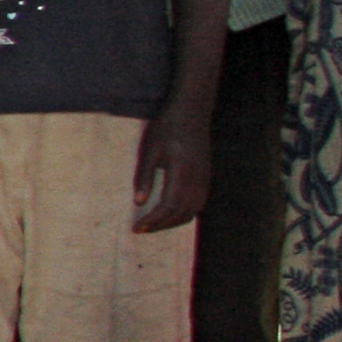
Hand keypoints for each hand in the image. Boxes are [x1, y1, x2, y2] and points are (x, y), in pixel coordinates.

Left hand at [134, 102, 213, 232]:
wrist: (192, 112)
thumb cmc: (166, 128)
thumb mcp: (149, 150)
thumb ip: (145, 177)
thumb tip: (138, 203)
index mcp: (183, 172)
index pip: (169, 206)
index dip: (153, 221)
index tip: (136, 228)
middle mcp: (198, 179)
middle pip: (182, 213)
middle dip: (160, 225)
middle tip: (140, 229)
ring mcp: (205, 179)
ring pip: (192, 211)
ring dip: (171, 222)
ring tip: (151, 224)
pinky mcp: (206, 177)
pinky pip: (197, 204)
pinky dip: (182, 214)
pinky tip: (166, 213)